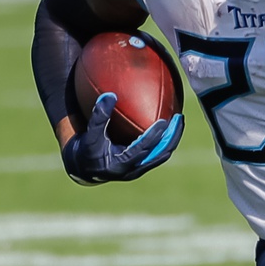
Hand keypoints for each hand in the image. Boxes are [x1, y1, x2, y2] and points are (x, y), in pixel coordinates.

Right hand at [61, 92, 181, 184]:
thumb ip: (99, 116)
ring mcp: (139, 169)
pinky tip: (170, 127)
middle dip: (172, 137)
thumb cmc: (87, 149)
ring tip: (179, 122)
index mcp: (121, 163)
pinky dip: (165, 141)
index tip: (164, 121)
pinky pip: (158, 154)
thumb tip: (110, 95)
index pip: (142, 148)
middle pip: (160, 154)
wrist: (84, 168)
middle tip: (180, 118)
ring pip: (162, 155)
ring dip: (172, 139)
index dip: (154, 135)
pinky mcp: (141, 167)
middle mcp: (133, 170)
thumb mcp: (90, 133)